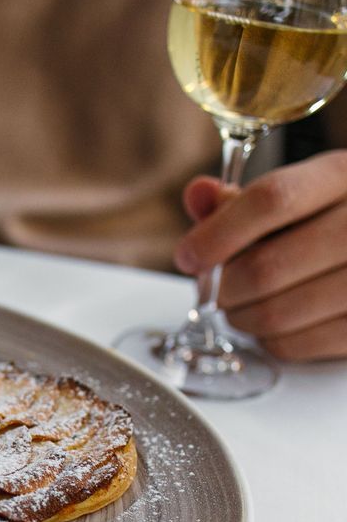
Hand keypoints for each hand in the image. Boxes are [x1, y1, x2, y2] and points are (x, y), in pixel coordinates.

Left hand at [175, 150, 346, 360]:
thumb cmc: (337, 217)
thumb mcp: (301, 190)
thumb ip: (243, 198)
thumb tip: (199, 197)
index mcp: (341, 176)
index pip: (270, 200)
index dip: (216, 234)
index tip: (188, 256)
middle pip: (265, 267)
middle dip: (223, 286)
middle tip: (215, 289)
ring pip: (276, 314)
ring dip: (241, 316)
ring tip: (242, 305)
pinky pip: (298, 345)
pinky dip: (271, 339)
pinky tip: (276, 323)